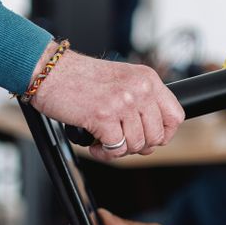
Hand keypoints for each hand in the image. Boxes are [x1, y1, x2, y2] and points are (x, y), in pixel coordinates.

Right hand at [30, 43, 183, 160]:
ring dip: (119, 149)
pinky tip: (95, 143)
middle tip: (121, 140)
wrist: (50, 71)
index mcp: (147, 79)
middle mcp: (139, 89)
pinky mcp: (103, 116)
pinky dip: (104, 153)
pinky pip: (116, 149)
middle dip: (139, 145)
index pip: (176, 116)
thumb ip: (142, 103)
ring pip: (136, 145)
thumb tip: (154, 137)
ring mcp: (122, 102)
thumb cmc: (81, 78)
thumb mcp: (122, 80)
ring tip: (105, 140)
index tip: (152, 138)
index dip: (165, 134)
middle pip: (157, 136)